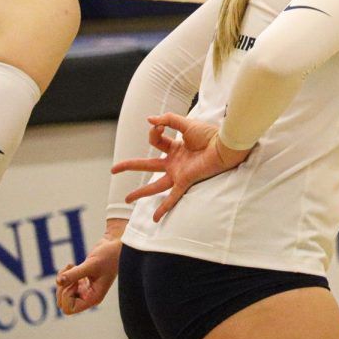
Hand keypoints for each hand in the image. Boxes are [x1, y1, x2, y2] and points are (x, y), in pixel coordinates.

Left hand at [55, 219, 125, 314]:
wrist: (115, 245)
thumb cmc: (109, 256)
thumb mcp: (91, 264)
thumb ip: (74, 274)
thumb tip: (58, 281)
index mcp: (93, 298)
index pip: (69, 308)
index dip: (66, 295)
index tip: (76, 281)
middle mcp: (88, 296)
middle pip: (62, 303)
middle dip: (62, 288)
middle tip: (71, 273)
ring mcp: (84, 289)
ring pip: (62, 294)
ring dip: (62, 280)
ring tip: (71, 267)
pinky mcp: (81, 281)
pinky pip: (64, 284)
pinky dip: (63, 274)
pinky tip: (72, 265)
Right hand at [111, 113, 251, 221]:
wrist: (225, 144)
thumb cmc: (210, 134)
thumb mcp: (186, 124)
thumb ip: (168, 121)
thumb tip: (150, 120)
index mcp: (175, 147)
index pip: (155, 141)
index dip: (153, 132)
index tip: (158, 125)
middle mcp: (175, 162)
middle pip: (147, 165)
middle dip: (130, 166)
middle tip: (113, 170)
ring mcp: (179, 173)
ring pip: (155, 185)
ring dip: (141, 192)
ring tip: (127, 199)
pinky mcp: (185, 180)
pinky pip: (173, 197)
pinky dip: (163, 208)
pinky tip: (154, 219)